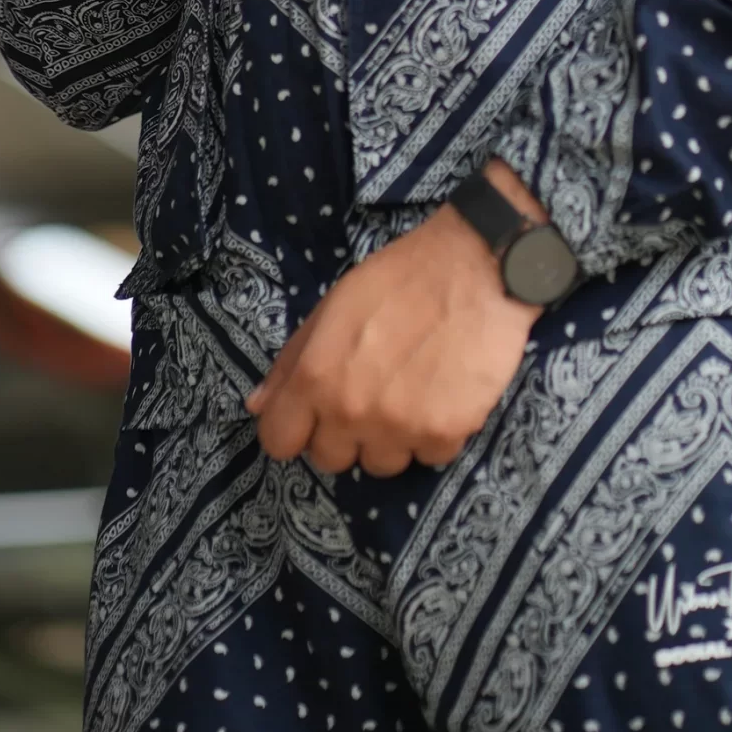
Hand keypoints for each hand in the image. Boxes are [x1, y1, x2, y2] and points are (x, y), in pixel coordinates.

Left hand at [245, 200, 540, 475]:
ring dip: (392, 438)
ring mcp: (399, 428)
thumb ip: (292, 361)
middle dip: (345, 434)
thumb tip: (257, 407)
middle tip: (371, 395)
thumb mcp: (333, 306)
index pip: (279, 442)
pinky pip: (428, 457)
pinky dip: (435, 434)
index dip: (296, 427)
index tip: (315, 414)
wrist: (474, 267)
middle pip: (331, 460)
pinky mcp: (446, 434)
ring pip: (381, 464)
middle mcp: (352, 411)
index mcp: (316, 377)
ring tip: (412, 391)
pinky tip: (444, 393)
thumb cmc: (399, 278)